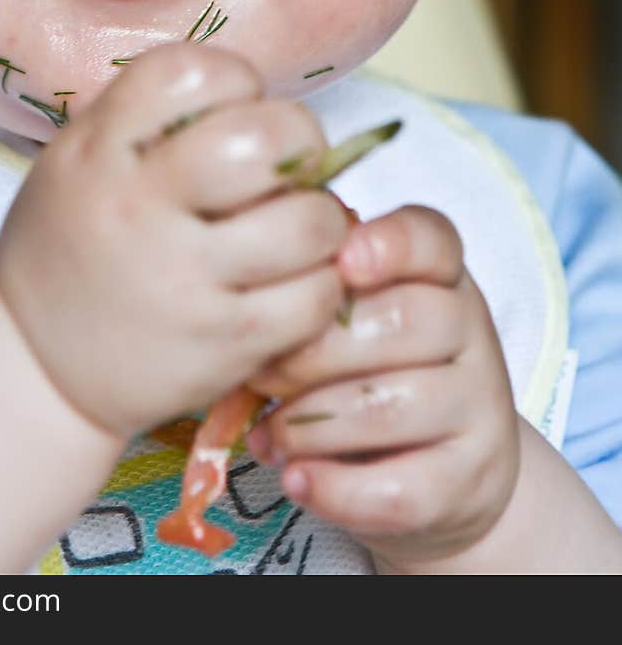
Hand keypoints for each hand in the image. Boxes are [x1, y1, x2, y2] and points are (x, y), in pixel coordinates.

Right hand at [0, 42, 349, 439]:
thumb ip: (148, 120)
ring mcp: (182, 281)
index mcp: (98, 150)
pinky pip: (316, 297)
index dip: (235, 79)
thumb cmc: (73, 245)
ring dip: (324, 220)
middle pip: (264, 141)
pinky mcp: (222, 344)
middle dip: (300, 141)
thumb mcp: (79, 160)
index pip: (192, 74)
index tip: (235, 110)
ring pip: (308, 223)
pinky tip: (294, 283)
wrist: (32, 365)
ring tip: (300, 229)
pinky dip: (322, 284)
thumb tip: (256, 101)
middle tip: (289, 165)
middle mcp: (137, 208)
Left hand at [246, 205, 519, 571]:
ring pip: (392, 406)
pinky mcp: (471, 483)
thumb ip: (315, 302)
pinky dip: (334, 489)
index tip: (343, 258)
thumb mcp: (351, 323)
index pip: (432, 238)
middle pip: (403, 320)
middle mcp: (471, 332)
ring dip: (310, 424)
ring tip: (270, 436)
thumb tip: (247, 312)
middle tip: (261, 373)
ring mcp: (480, 409)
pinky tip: (296, 480)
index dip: (390, 242)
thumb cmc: (369, 375)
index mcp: (439, 275)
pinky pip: (399, 489)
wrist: (439, 474)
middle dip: (313, 349)